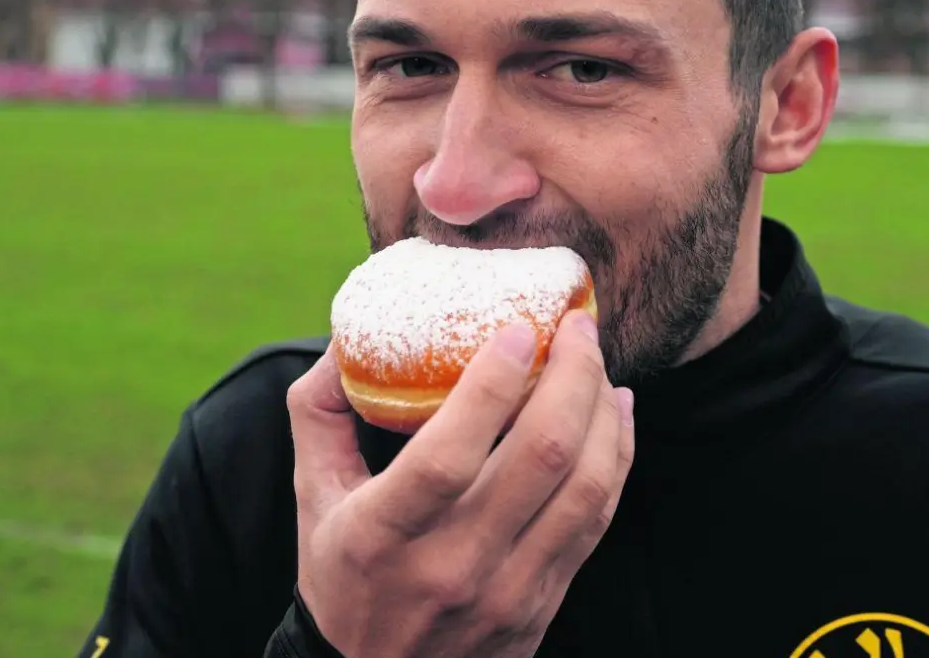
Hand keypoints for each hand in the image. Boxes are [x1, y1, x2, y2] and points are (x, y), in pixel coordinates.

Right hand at [286, 311, 636, 657]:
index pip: (447, 456)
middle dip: (572, 375)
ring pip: (585, 487)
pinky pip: (598, 519)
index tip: (519, 328)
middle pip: (540, 457)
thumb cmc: (343, 574)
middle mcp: (451, 566)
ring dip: (603, 412)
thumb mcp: (311, 497)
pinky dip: (617, 456)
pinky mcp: (543, 603)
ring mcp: (506, 591)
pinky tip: (616, 414)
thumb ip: (320, 412)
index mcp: (382, 534)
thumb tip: (347, 336)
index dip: (492, 385)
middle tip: (577, 326)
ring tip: (597, 364)